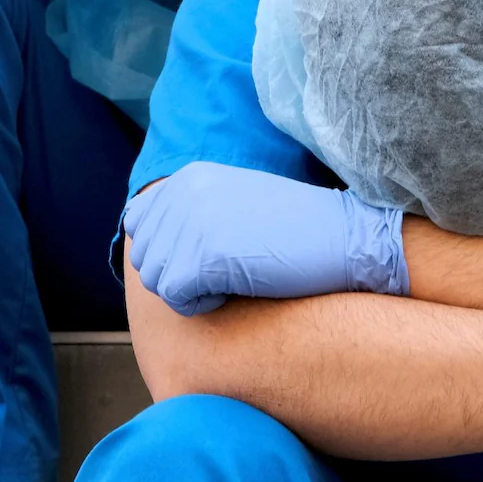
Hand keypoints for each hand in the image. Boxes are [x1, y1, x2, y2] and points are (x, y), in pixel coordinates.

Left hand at [123, 162, 408, 315]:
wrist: (344, 239)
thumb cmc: (295, 231)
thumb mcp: (232, 205)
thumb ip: (189, 213)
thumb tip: (138, 236)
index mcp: (189, 176)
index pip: (139, 223)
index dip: (169, 252)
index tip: (209, 258)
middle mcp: (184, 192)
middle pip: (145, 256)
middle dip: (178, 275)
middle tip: (225, 272)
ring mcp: (193, 221)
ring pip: (157, 280)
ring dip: (190, 291)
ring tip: (233, 278)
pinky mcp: (205, 255)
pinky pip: (176, 298)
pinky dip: (202, 305)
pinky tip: (236, 291)